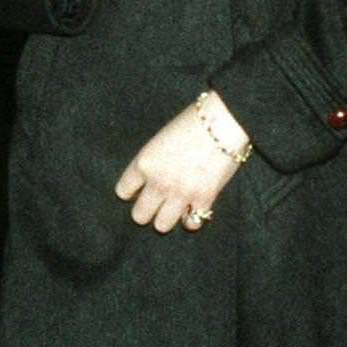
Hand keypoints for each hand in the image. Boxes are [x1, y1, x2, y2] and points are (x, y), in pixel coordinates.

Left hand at [115, 95, 248, 233]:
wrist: (223, 121)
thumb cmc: (192, 122)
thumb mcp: (161, 139)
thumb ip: (152, 162)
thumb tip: (149, 180)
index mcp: (144, 163)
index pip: (123, 192)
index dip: (132, 193)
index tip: (141, 190)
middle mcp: (158, 182)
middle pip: (139, 216)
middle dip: (148, 210)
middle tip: (159, 202)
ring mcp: (181, 193)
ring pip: (162, 226)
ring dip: (168, 217)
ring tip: (176, 207)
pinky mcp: (204, 199)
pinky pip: (192, 223)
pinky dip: (193, 218)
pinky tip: (195, 208)